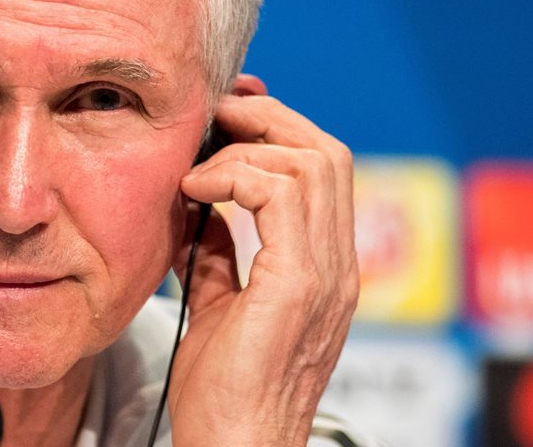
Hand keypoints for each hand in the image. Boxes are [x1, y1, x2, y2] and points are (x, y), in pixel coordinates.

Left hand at [167, 75, 358, 445]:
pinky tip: (195, 193)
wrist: (234, 445)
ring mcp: (326, 274)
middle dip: (266, 119)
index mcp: (324, 267)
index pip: (322, 168)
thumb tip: (201, 206)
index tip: (223, 119)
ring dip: (246, 147)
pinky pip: (280, 192)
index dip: (276, 129)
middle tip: (212, 119)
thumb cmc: (222, 390)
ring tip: (197, 170)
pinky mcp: (299, 283)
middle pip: (326, 151)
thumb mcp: (219, 303)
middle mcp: (338, 265)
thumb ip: (220, 253)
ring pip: (312, 161)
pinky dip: (234, 176)